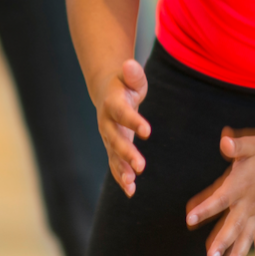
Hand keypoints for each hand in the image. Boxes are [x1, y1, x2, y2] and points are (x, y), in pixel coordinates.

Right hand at [95, 59, 150, 195]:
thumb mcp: (131, 77)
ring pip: (113, 156)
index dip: (134, 121)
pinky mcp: (112, 148)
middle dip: (127, 153)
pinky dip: (122, 177)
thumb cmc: (125, 84)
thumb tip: (129, 63)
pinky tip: (131, 191)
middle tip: (141, 166)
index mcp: (113, 103)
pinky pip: (115, 164)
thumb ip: (133, 74)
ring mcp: (108, 137)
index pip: (123, 113)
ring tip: (132, 184)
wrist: (107, 93)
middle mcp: (107, 123)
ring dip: (122, 170)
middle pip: (116, 139)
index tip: (147, 131)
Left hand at [185, 128, 254, 255]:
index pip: (219, 199)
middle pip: (233, 226)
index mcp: (240, 186)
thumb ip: (237, 146)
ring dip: (238, 253)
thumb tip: (224, 140)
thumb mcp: (252, 144)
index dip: (204, 208)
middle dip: (221, 242)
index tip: (190, 219)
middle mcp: (248, 204)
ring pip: (247, 237)